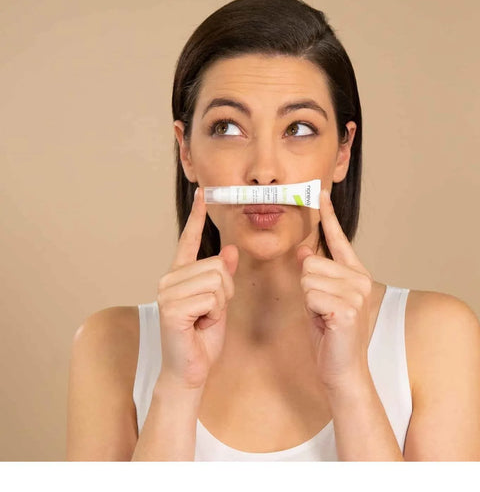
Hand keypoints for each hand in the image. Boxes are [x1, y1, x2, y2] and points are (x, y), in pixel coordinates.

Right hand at [156, 188, 238, 388]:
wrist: (190, 369)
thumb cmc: (202, 336)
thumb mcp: (219, 302)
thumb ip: (222, 276)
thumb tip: (229, 250)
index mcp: (179, 274)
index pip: (189, 239)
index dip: (197, 216)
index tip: (203, 193)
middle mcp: (169, 278)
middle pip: (217, 266)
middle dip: (225, 292)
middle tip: (210, 312)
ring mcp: (167, 292)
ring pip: (217, 280)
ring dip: (220, 304)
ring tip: (204, 319)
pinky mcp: (171, 308)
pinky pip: (212, 298)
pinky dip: (214, 315)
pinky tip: (199, 326)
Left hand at [296, 189, 373, 390]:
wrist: (342, 369)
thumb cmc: (330, 334)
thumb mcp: (319, 299)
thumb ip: (316, 275)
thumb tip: (305, 253)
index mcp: (355, 274)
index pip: (338, 239)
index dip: (329, 215)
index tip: (320, 192)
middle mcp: (359, 280)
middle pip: (311, 264)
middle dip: (308, 288)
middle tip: (321, 310)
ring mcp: (356, 293)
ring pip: (308, 278)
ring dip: (309, 301)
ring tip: (324, 318)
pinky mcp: (347, 308)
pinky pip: (310, 295)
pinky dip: (311, 311)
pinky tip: (326, 324)